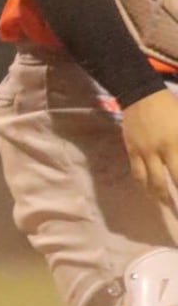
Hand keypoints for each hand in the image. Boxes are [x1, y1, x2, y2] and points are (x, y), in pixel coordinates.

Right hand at [121, 88, 177, 204]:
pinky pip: (137, 173)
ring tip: (164, 204)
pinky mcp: (131, 150)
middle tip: (177, 210)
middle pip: (167, 182)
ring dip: (158, 196)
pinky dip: (143, 185)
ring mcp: (143, 152)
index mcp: (175, 143)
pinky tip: (149, 191)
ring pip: (149, 181)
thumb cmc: (170, 108)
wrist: (140, 95)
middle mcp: (159, 151)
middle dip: (172, 198)